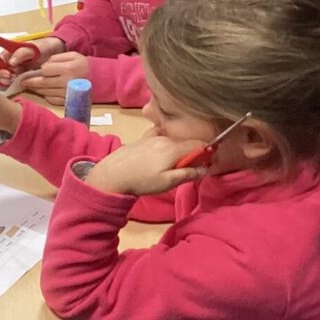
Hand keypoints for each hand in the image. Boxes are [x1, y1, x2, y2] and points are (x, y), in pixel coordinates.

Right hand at [0, 36, 64, 86]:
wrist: (56, 52)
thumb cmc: (43, 47)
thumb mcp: (32, 47)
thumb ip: (21, 53)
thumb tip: (11, 62)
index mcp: (8, 54)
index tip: (8, 73)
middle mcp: (9, 64)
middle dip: (4, 78)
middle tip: (14, 78)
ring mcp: (15, 72)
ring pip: (6, 81)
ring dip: (10, 83)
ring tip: (20, 81)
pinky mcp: (22, 80)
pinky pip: (16, 86)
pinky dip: (18, 87)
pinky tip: (25, 85)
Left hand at [20, 52, 90, 105]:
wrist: (98, 79)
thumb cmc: (83, 65)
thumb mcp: (72, 55)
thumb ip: (56, 58)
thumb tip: (43, 66)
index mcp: (68, 69)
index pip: (46, 70)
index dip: (41, 70)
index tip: (38, 70)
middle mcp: (67, 82)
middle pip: (43, 83)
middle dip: (31, 82)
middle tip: (23, 81)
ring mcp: (67, 93)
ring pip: (46, 92)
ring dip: (36, 89)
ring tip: (29, 86)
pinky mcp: (68, 101)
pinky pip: (52, 100)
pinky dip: (46, 96)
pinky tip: (43, 92)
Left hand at [84, 133, 208, 195]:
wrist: (111, 175)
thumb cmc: (141, 181)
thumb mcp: (168, 182)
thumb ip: (188, 174)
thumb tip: (206, 168)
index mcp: (173, 148)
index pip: (199, 144)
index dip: (207, 152)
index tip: (208, 163)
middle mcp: (163, 138)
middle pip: (185, 142)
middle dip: (192, 152)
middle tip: (189, 168)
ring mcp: (150, 137)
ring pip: (172, 140)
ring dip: (177, 149)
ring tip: (171, 165)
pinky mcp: (140, 139)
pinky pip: (158, 137)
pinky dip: (164, 143)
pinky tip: (158, 154)